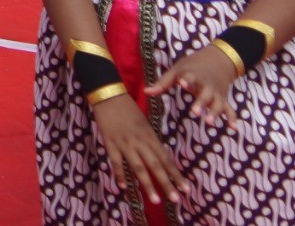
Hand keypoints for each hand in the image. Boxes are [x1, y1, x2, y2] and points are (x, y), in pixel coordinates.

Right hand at [90, 89, 188, 208]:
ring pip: (138, 168)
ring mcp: (124, 143)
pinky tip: (123, 187)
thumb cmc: (128, 108)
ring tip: (156, 200)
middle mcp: (140, 142)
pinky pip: (116, 162)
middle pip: (155, 166)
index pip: (166, 159)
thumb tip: (158, 157)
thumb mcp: (144, 123)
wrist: (108, 94)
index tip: (186, 188)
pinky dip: (120, 175)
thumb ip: (150, 140)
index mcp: (150, 136)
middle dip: (166, 183)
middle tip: (175, 199)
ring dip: (147, 185)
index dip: (176, 174)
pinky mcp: (110, 143)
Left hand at [153, 35, 243, 127]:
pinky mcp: (223, 99)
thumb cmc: (192, 66)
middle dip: (201, 102)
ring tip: (209, 122)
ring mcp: (216, 93)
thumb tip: (146, 93)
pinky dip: (232, 117)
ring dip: (215, 112)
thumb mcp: (177, 70)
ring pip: (218, 103)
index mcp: (194, 75)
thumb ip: (163, 83)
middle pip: (205, 94)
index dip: (186, 79)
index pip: (190, 76)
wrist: (217, 59)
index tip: (182, 83)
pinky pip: (229, 109)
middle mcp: (206, 85)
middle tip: (195, 112)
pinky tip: (233, 127)